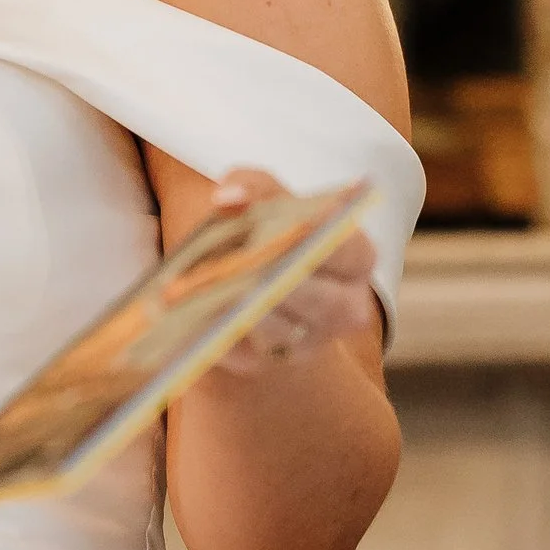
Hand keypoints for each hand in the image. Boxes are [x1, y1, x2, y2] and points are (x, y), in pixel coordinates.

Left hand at [202, 168, 379, 372]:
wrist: (243, 285)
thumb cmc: (264, 233)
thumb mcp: (264, 199)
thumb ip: (253, 186)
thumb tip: (229, 196)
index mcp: (355, 259)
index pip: (349, 250)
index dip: (322, 238)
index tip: (299, 225)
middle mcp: (343, 308)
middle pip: (322, 300)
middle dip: (284, 281)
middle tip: (251, 265)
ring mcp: (308, 342)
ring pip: (282, 330)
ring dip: (246, 310)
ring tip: (213, 290)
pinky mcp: (266, 363)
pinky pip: (245, 353)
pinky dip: (218, 332)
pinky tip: (195, 316)